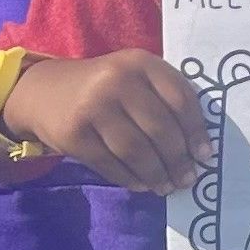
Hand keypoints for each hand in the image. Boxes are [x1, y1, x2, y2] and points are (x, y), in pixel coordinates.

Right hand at [1, 49, 211, 195]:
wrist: (43, 90)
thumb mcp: (135, 77)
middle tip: (188, 179)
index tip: (205, 155)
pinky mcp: (74, 134)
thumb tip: (198, 146)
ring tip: (167, 186)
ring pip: (136, 150)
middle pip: (160, 128)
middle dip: (178, 159)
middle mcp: (117, 80)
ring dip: (156, 174)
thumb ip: (165, 98)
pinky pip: (110, 164)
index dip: (196, 131)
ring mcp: (93, 107)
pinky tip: (142, 185)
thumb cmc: (105, 86)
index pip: (180, 99)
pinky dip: (130, 179)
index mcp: (141, 63)